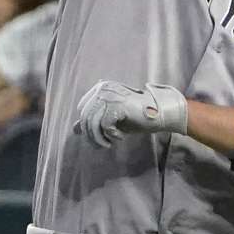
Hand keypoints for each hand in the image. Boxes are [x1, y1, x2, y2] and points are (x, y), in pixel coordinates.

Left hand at [72, 80, 186, 147]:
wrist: (159, 114)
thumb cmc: (135, 116)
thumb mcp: (111, 118)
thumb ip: (93, 120)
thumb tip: (74, 129)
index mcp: (100, 88)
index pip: (82, 109)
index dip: (86, 126)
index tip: (96, 137)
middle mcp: (103, 88)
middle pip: (86, 116)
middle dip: (91, 135)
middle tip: (101, 146)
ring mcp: (110, 95)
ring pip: (93, 122)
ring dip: (99, 138)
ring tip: (108, 144)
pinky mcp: (118, 105)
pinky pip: (105, 125)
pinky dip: (111, 135)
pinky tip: (120, 137)